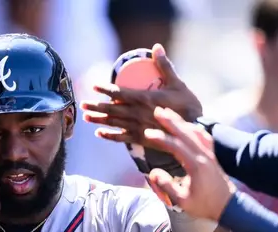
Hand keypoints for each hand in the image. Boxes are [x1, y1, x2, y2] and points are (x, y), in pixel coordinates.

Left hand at [80, 44, 202, 143]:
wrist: (194, 130)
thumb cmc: (187, 105)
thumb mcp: (177, 83)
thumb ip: (164, 66)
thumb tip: (156, 47)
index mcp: (144, 98)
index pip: (118, 93)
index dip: (105, 89)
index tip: (94, 86)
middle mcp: (137, 113)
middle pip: (111, 109)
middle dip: (95, 106)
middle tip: (82, 104)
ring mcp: (138, 127)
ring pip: (113, 123)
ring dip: (98, 120)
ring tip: (86, 117)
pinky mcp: (141, 139)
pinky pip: (121, 138)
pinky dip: (109, 136)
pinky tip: (99, 134)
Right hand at [143, 107, 235, 220]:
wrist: (228, 206)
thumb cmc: (205, 205)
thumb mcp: (182, 201)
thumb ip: (167, 186)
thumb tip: (153, 172)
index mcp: (196, 165)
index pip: (175, 146)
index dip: (161, 138)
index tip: (147, 133)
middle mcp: (204, 155)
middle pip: (186, 133)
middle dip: (171, 121)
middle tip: (158, 110)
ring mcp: (210, 154)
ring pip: (195, 132)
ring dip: (182, 122)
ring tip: (170, 113)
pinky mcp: (213, 155)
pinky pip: (204, 136)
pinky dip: (194, 128)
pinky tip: (188, 125)